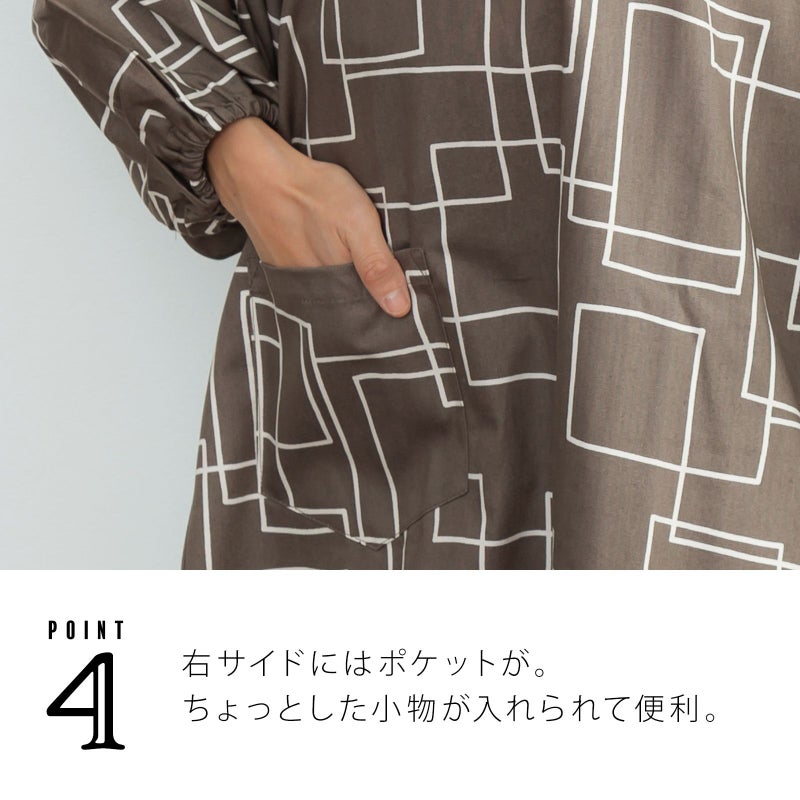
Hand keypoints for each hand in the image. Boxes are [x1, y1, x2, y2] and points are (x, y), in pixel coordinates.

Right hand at [205, 116, 410, 316]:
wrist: (256, 173)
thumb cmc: (310, 193)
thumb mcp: (357, 224)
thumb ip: (378, 267)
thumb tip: (399, 309)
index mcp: (334, 285)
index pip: (366, 311)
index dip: (384, 306)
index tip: (402, 302)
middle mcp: (312, 290)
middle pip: (346, 305)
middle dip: (365, 300)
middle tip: (382, 283)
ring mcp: (293, 279)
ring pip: (328, 293)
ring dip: (343, 287)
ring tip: (357, 270)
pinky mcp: (281, 266)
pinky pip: (309, 280)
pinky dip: (323, 274)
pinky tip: (329, 257)